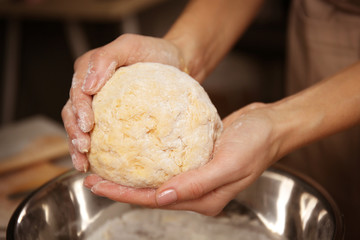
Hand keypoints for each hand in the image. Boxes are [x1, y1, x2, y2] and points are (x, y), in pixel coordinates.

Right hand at [61, 34, 184, 171]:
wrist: (176, 64)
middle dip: (74, 133)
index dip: (78, 111)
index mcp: (90, 72)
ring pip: (80, 128)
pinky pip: (101, 137)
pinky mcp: (114, 121)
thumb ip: (106, 59)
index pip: (77, 93)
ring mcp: (101, 107)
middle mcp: (91, 91)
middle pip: (72, 114)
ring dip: (77, 146)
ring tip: (83, 163)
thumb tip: (88, 86)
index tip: (86, 126)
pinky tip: (95, 166)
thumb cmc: (154, 53)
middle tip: (83, 148)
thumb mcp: (130, 46)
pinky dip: (95, 152)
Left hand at [84, 102, 281, 215]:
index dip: (125, 195)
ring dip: (131, 175)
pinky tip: (134, 151)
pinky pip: (166, 163)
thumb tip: (163, 196)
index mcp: (204, 199)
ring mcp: (196, 177)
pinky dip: (148, 160)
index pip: (155, 201)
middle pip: (151, 193)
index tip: (98, 186)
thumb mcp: (229, 164)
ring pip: (156, 179)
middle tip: (93, 178)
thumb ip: (198, 183)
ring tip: (106, 166)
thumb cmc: (256, 144)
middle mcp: (197, 192)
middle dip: (121, 188)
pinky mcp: (196, 161)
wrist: (270, 126)